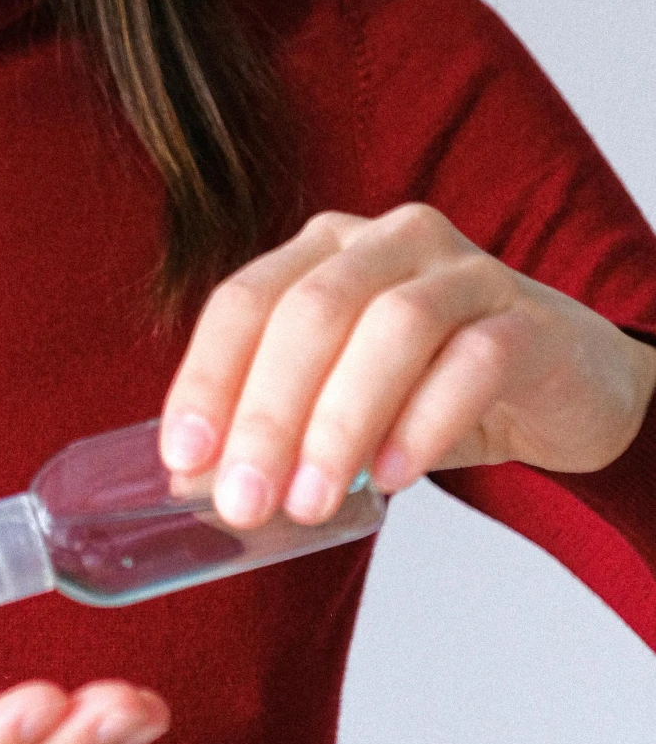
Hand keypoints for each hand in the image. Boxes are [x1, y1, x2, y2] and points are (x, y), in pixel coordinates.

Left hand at [159, 204, 655, 529]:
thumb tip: (200, 488)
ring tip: (311, 501)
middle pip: (312, 311)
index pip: (246, 300)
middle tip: (243, 499)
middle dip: (268, 412)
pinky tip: (394, 477)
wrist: (561, 385)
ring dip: (341, 421)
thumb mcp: (342, 399)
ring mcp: (465, 271)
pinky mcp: (529, 320)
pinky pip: (474, 361)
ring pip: (392, 327)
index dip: (208, 377)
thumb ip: (279, 428)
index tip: (183, 460)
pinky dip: (425, 422)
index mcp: (323, 249)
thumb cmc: (430, 386)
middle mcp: (388, 242)